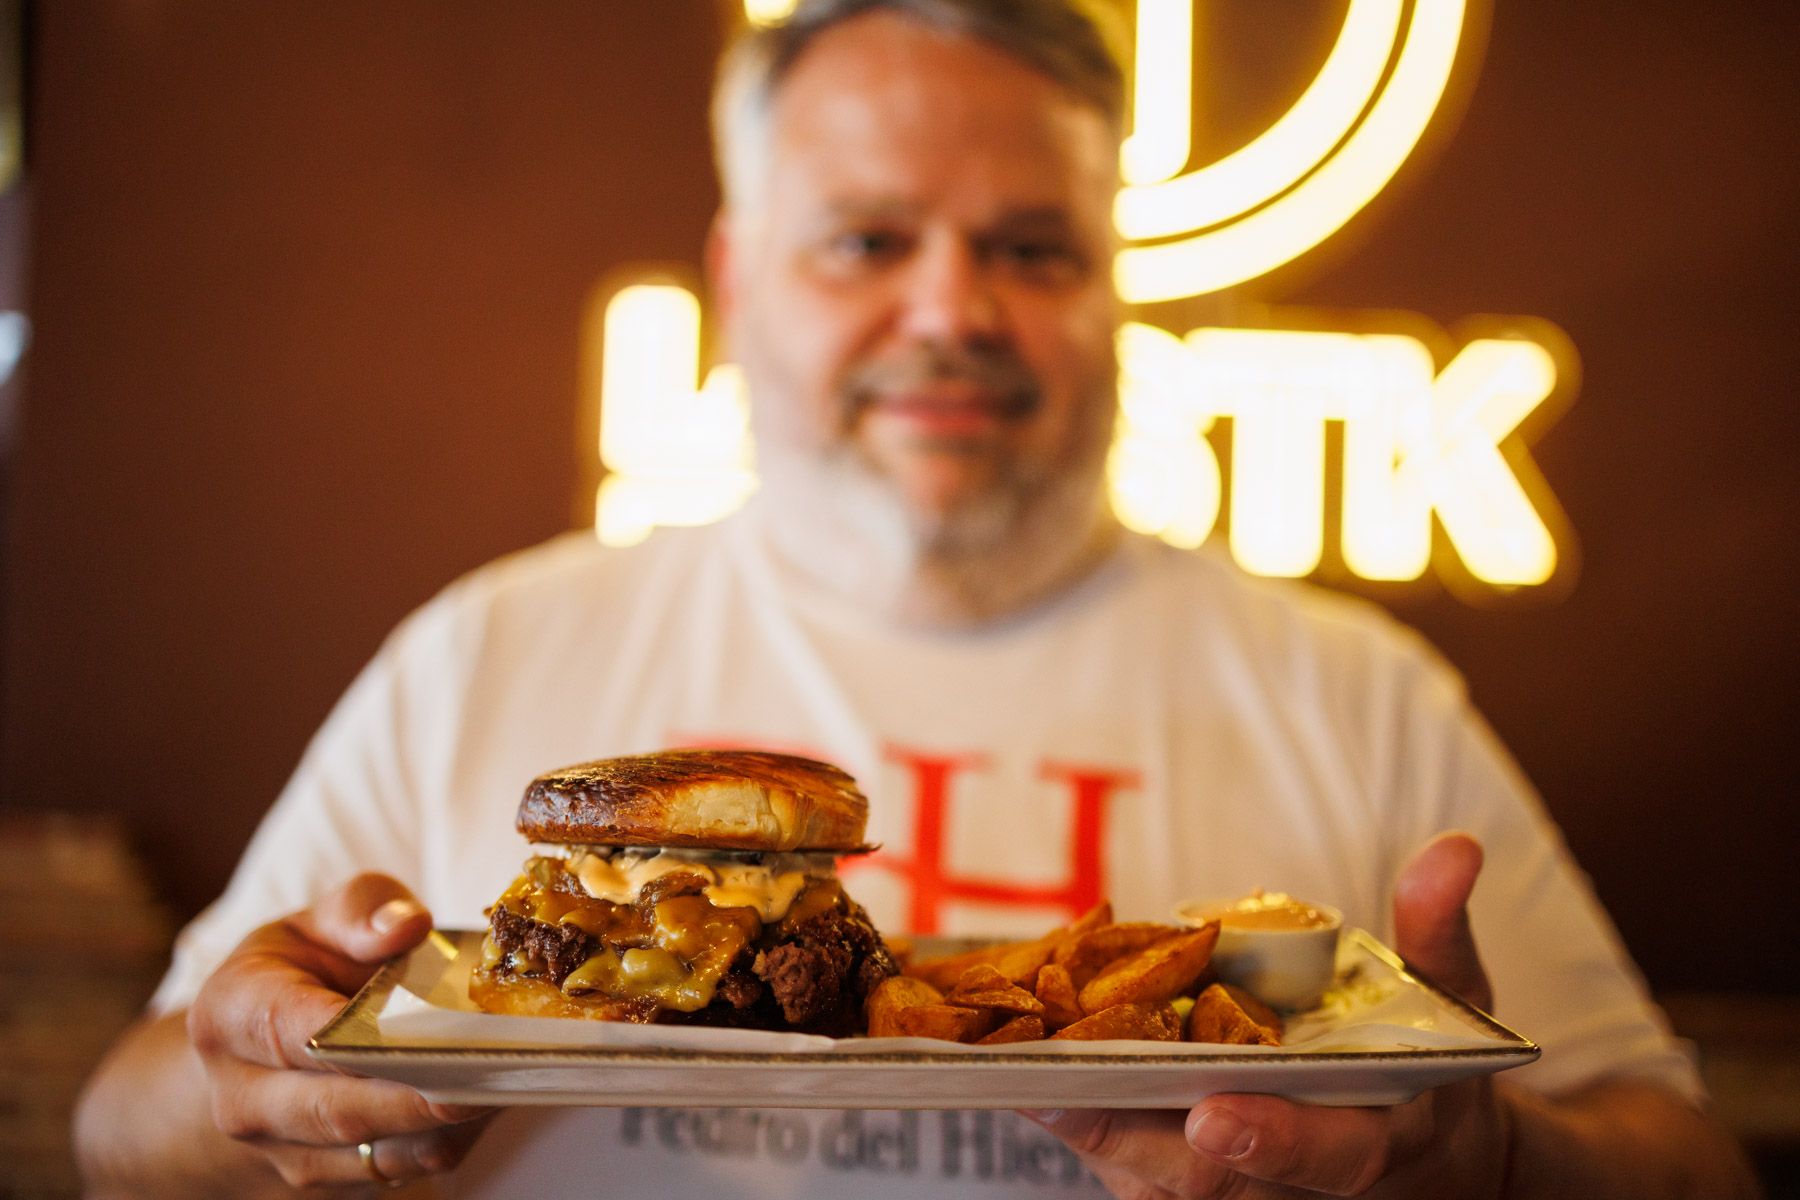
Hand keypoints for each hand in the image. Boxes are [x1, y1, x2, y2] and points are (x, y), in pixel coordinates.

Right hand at [187, 873, 495, 1190]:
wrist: (259, 1040)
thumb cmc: (303, 967)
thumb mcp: (321, 919)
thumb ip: (363, 910)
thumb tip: (407, 925)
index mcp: (229, 1013)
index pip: (289, 1031)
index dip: (358, 1037)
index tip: (424, 1033)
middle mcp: (241, 1095)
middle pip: (337, 1108)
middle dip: (419, 1096)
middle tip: (491, 1072)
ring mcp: (279, 1147)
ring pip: (373, 1152)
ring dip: (445, 1124)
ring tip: (508, 1082)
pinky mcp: (324, 1176)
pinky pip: (396, 1169)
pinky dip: (448, 1139)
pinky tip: (491, 1100)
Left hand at [1025, 833, 1512, 1198]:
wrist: (1407, 1143)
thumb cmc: (1419, 1062)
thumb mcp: (1446, 995)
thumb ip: (1437, 927)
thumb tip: (1454, 848)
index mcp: (1369, 1137)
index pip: (1327, 1156)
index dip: (1272, 1141)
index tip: (1218, 1115)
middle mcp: (1293, 1184)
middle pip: (1204, 1181)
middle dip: (1130, 1135)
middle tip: (1057, 1089)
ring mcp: (1231, 1192)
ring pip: (1147, 1179)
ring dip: (1084, 1127)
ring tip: (1017, 1070)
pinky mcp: (1178, 1180)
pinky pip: (1120, 1160)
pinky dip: (1074, 1117)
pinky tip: (1019, 1068)